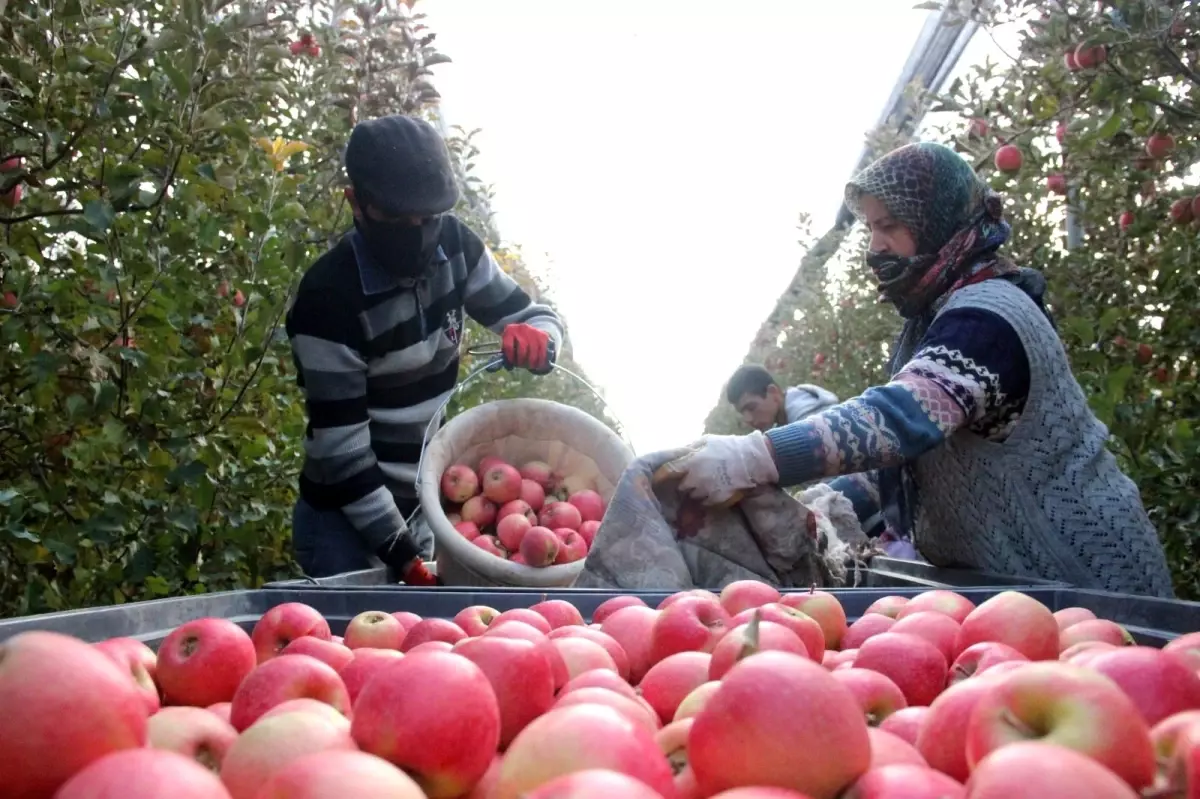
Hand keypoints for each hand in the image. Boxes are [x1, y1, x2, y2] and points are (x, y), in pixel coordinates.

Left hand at [501, 323, 551, 371]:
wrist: (529, 331)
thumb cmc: (516, 341)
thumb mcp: (509, 343)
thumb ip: (507, 353)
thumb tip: (509, 367)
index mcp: (510, 330)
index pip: (508, 345)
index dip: (510, 356)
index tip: (512, 363)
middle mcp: (522, 329)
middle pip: (522, 347)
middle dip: (522, 359)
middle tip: (522, 366)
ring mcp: (533, 331)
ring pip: (533, 350)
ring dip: (532, 361)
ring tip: (530, 366)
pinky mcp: (543, 335)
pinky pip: (542, 350)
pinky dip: (541, 359)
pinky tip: (538, 364)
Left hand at [654, 431, 779, 505]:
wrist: (753, 459)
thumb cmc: (729, 446)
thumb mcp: (706, 441)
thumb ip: (689, 448)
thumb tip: (676, 453)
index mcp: (692, 461)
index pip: (668, 471)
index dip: (660, 476)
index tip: (657, 479)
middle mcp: (696, 478)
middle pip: (681, 487)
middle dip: (685, 483)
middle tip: (693, 477)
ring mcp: (706, 490)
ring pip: (693, 496)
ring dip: (696, 491)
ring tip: (707, 482)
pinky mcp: (717, 500)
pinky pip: (706, 502)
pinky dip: (707, 498)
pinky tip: (715, 488)